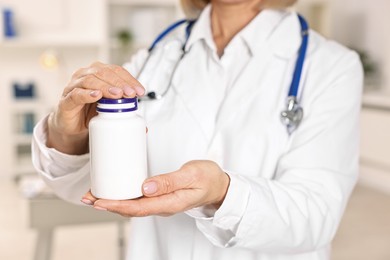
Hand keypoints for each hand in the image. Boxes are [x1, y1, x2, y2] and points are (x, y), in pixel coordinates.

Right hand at [47, 62, 144, 154]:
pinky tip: (96, 96)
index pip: (116, 71)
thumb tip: (145, 128)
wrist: (73, 126)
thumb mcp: (112, 110)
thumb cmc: (91, 112)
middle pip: (104, 73)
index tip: (139, 91)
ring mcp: (74, 86)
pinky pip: (76, 94)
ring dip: (106, 87)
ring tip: (117, 95)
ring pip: (90, 80)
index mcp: (98, 73)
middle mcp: (85, 75)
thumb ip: (126, 112)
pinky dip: (87, 94)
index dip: (129, 79)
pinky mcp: (66, 100)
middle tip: (130, 93)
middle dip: (120, 83)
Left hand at [81, 160, 229, 216]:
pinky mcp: (160, 196)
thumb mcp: (191, 175)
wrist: (218, 185)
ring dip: (112, 201)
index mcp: (169, 203)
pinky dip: (123, 195)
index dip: (116, 205)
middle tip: (88, 197)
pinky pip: (138, 199)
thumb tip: (147, 187)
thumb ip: (170, 181)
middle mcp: (162, 206)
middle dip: (107, 204)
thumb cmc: (207, 178)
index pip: (137, 208)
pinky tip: (115, 190)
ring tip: (95, 194)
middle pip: (130, 209)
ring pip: (132, 205)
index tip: (99, 200)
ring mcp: (161, 202)